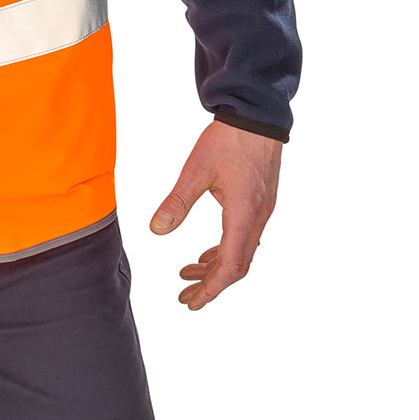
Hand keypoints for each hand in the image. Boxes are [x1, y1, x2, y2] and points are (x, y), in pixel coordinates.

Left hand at [149, 119, 281, 310]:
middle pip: (237, 266)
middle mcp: (257, 218)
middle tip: (185, 295)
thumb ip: (176, 202)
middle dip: (211, 284)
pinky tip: (209, 250)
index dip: (211, 288)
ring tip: (188, 271)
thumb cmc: (228, 140)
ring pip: (241, 252)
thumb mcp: (196, 170)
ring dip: (216, 266)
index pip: (231, 266)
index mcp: (243, 215)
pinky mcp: (261, 201)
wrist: (257, 117)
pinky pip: (244, 237)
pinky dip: (226, 249)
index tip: (191, 302)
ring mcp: (262, 211)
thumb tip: (156, 230)